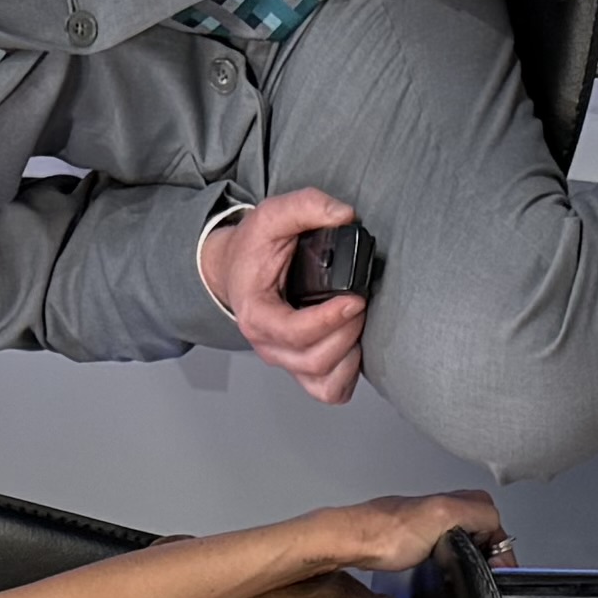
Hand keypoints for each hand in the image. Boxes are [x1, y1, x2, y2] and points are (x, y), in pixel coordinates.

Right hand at [202, 192, 374, 400]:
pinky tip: (351, 346)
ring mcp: (286, 361)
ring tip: (355, 322)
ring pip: (325, 382)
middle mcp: (269, 346)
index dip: (329, 320)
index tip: (354, 299)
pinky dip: (348, 375)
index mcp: (256, 314)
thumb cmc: (254, 249)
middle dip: (346, 333)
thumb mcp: (272, 215)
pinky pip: (330, 392)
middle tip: (359, 303)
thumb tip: (345, 215)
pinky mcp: (303, 369)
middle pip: (314, 360)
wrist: (238, 271)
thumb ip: (306, 206)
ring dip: (350, 355)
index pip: (294, 333)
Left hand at [314, 490, 503, 579]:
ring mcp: (430, 522)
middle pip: (483, 531)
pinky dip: (450, 560)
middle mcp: (446, 507)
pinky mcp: (416, 538)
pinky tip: (441, 568)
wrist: (354, 542)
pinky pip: (446, 548)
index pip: (496, 523)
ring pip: (465, 540)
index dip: (500, 549)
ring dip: (469, 557)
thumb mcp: (446, 518)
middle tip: (482, 571)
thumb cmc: (388, 535)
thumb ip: (478, 515)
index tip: (500, 570)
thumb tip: (497, 524)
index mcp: (457, 500)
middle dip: (486, 552)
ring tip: (462, 571)